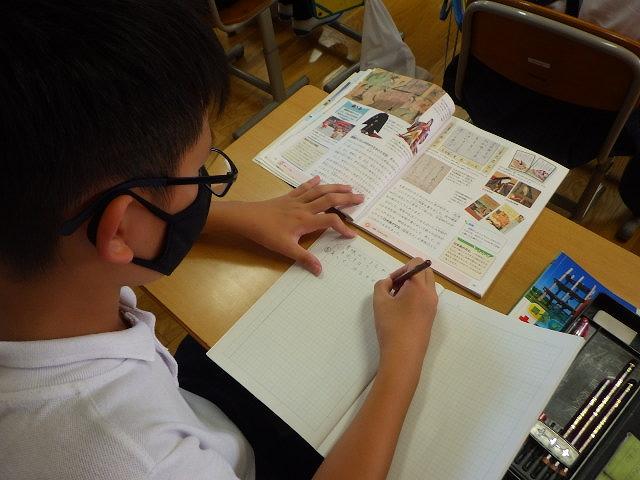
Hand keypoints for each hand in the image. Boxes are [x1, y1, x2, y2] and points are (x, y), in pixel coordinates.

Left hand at [227, 176, 363, 273]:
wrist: (247, 218)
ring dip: (335, 187)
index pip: (331, 221)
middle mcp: (304, 208)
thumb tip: (320, 270)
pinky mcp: (287, 197)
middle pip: (330, 199)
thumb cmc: (266, 234)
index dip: (343, 227)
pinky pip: (303, 188)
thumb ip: (304, 258)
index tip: (352, 235)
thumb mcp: (286, 249)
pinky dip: (312, 183)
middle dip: (347, 198)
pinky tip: (319, 178)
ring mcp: (296, 200)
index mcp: (306, 221)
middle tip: (361, 197)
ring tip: (348, 186)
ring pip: (319, 190)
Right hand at [373, 258, 437, 365]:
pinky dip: (416, 296)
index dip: (401, 269)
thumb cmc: (391, 326)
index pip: (416, 263)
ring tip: (398, 300)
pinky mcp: (432, 315)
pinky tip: (403, 310)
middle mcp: (430, 293)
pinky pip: (427, 296)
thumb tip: (389, 283)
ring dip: (413, 285)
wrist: (404, 354)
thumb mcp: (379, 302)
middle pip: (425, 271)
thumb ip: (381, 285)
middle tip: (396, 288)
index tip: (391, 284)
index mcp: (419, 286)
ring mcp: (433, 305)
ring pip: (427, 284)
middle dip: (410, 274)